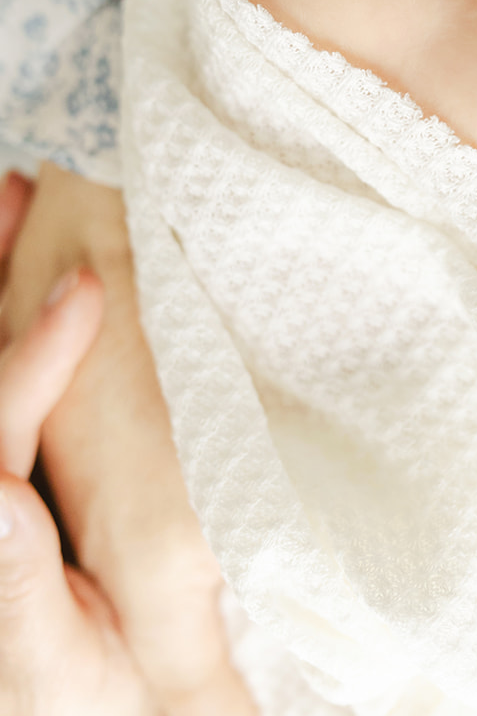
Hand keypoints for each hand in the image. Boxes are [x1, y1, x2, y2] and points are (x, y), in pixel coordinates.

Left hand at [0, 172, 153, 713]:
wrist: (83, 714)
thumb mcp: (66, 669)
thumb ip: (14, 588)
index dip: (30, 354)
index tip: (88, 288)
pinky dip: (11, 318)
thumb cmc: (89, 700)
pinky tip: (24, 264)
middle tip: (23, 192)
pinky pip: (8, 388)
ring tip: (18, 196)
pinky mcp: (8, 479)